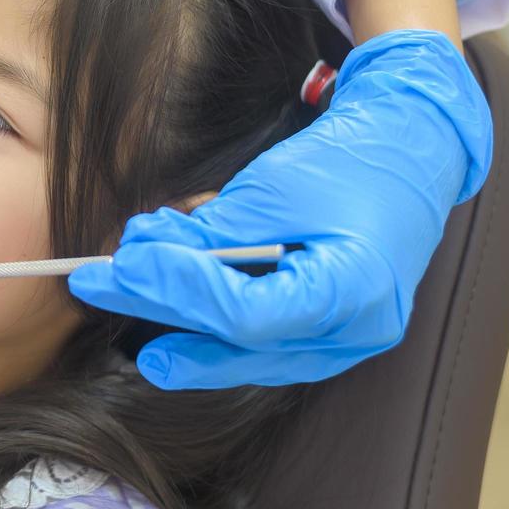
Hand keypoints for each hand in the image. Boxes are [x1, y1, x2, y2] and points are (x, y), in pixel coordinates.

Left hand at [69, 30, 491, 388]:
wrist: (412, 153)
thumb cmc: (350, 161)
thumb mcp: (274, 187)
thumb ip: (212, 233)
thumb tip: (139, 257)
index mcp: (352, 289)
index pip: (245, 316)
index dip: (177, 292)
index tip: (123, 265)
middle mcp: (355, 333)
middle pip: (238, 345)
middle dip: (160, 311)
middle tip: (96, 285)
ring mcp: (347, 343)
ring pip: (244, 355)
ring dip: (177, 321)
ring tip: (123, 285)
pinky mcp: (331, 336)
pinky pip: (261, 343)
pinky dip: (212, 321)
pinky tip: (168, 300)